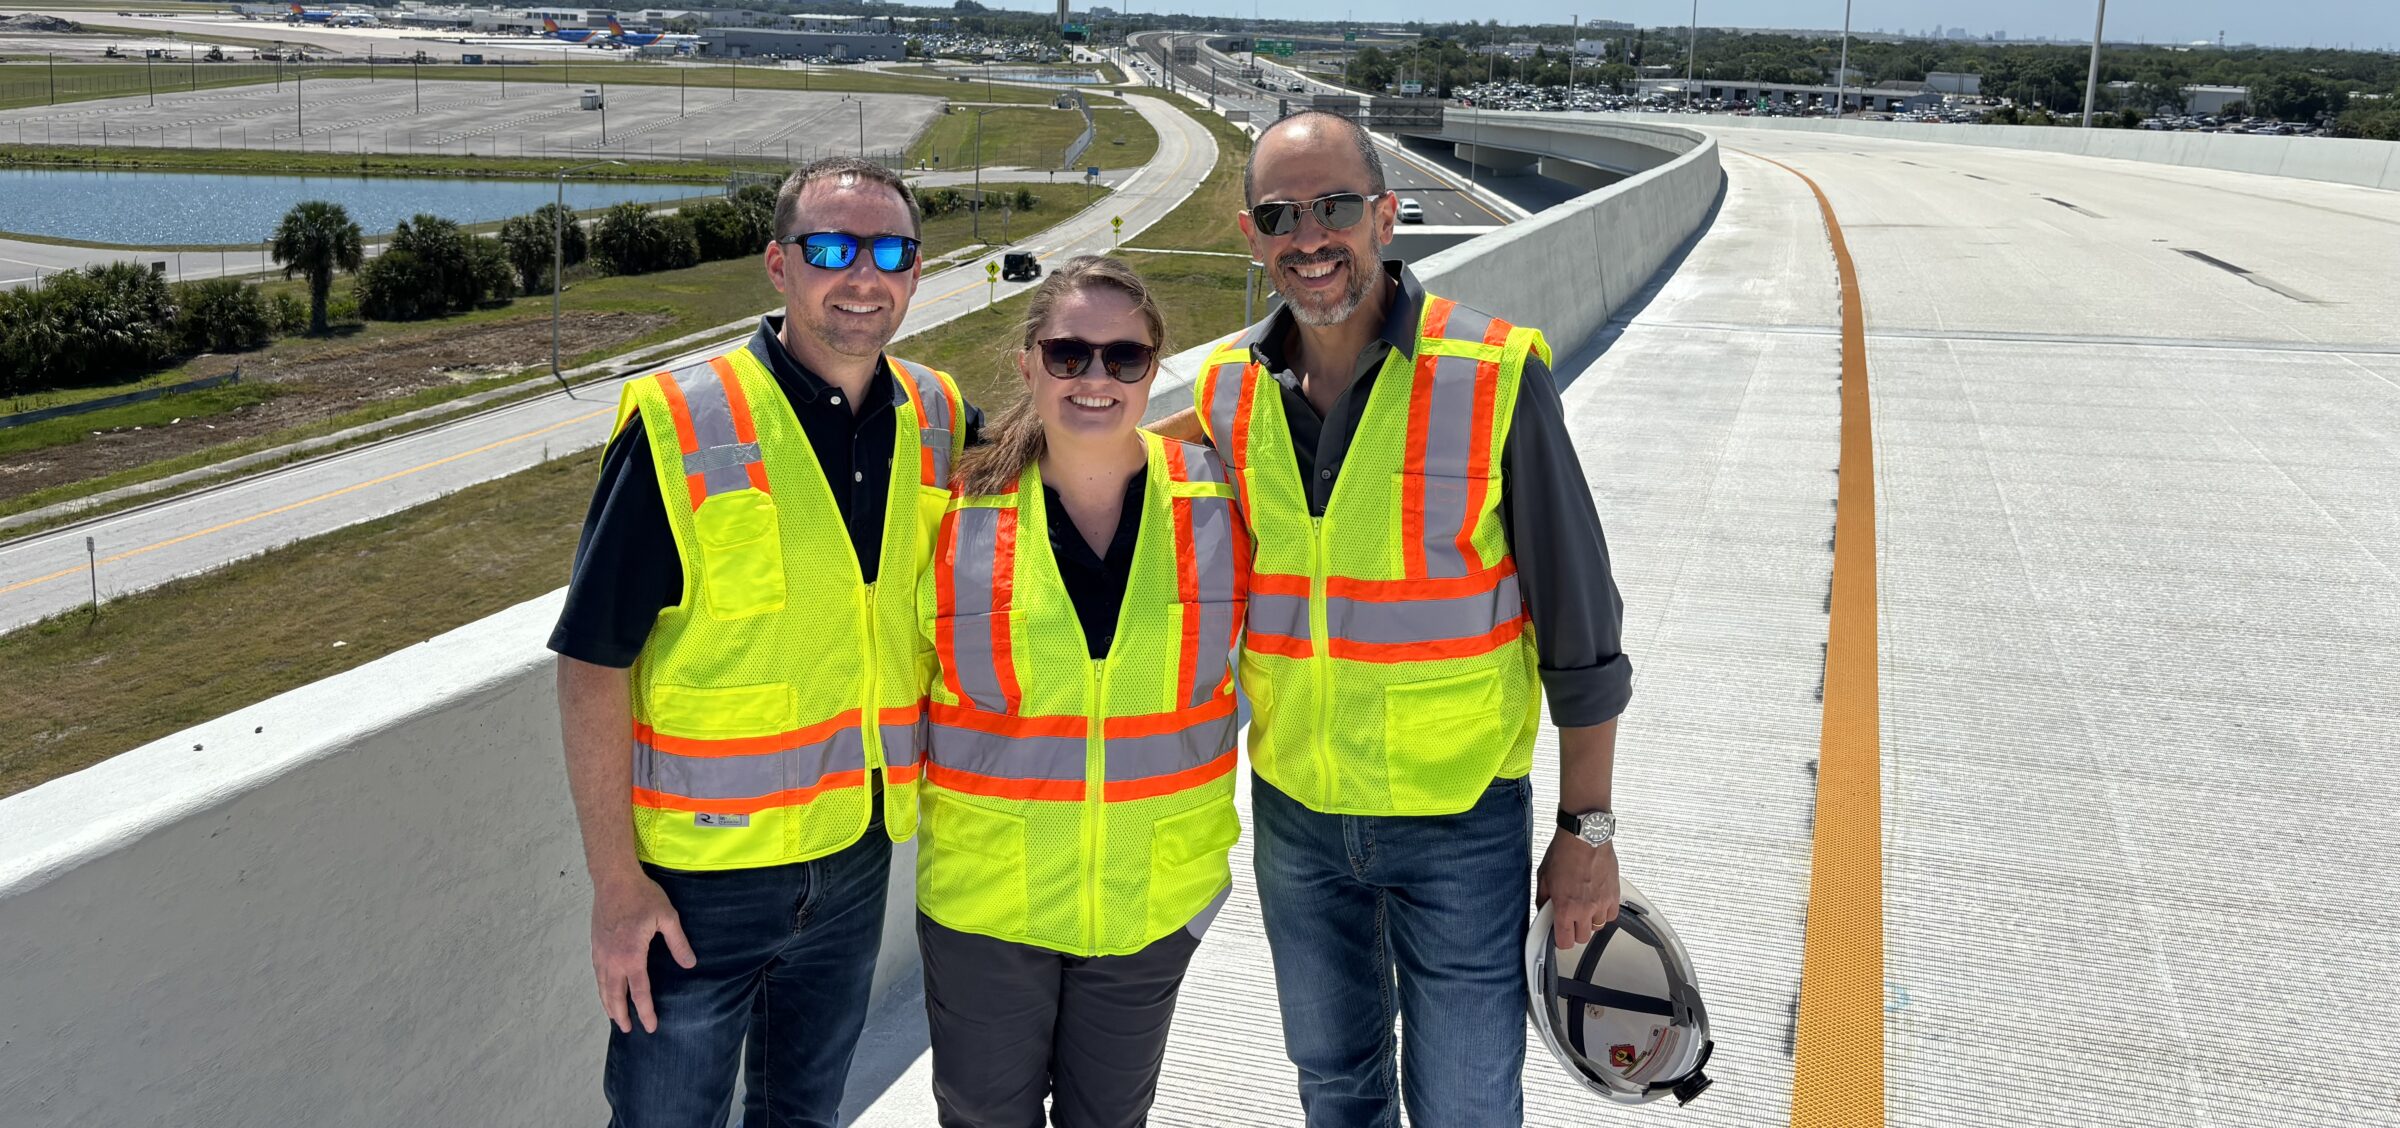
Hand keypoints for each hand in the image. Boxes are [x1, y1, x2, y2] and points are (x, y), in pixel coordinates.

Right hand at [590, 872, 696, 1033]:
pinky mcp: (595, 946)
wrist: (614, 879)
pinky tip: (605, 991)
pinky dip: (601, 988)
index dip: (646, 1012)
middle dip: (621, 1015)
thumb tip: (690, 964)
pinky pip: (597, 974)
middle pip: (615, 996)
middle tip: (628, 1030)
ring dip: (608, 1005)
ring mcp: (601, 953)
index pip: (639, 993)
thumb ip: (678, 943)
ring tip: (614, 1018)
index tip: (651, 1027)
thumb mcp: (667, 917)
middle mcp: (613, 960)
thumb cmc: (642, 896)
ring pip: (603, 987)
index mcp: (631, 956)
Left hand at [1536, 831, 1621, 949]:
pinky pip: (1611, 915)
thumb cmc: (1564, 852)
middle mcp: (1585, 909)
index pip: (1565, 942)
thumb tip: (1544, 913)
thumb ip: (1543, 900)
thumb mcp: (1543, 877)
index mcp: (1565, 907)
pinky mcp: (1614, 895)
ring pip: (1597, 927)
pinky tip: (1596, 901)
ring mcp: (1601, 903)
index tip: (1559, 934)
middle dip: (1574, 931)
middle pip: (1582, 938)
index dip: (1560, 940)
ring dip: (1589, 921)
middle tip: (1569, 918)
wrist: (1584, 837)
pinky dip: (1604, 912)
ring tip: (1583, 906)